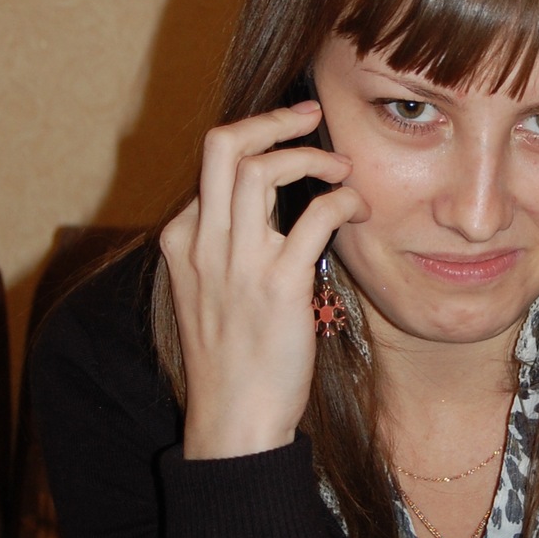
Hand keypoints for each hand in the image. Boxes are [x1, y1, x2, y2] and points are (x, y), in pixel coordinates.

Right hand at [160, 102, 364, 457]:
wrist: (233, 422)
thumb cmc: (230, 360)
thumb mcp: (207, 293)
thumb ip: (224, 246)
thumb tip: (262, 207)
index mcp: (182, 241)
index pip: (212, 161)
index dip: (256, 138)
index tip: (290, 134)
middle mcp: (203, 242)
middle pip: (225, 144)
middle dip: (273, 119)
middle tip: (311, 115)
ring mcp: (238, 262)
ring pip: (265, 166)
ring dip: (313, 156)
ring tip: (342, 170)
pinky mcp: (278, 284)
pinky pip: (316, 214)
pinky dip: (343, 200)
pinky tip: (356, 211)